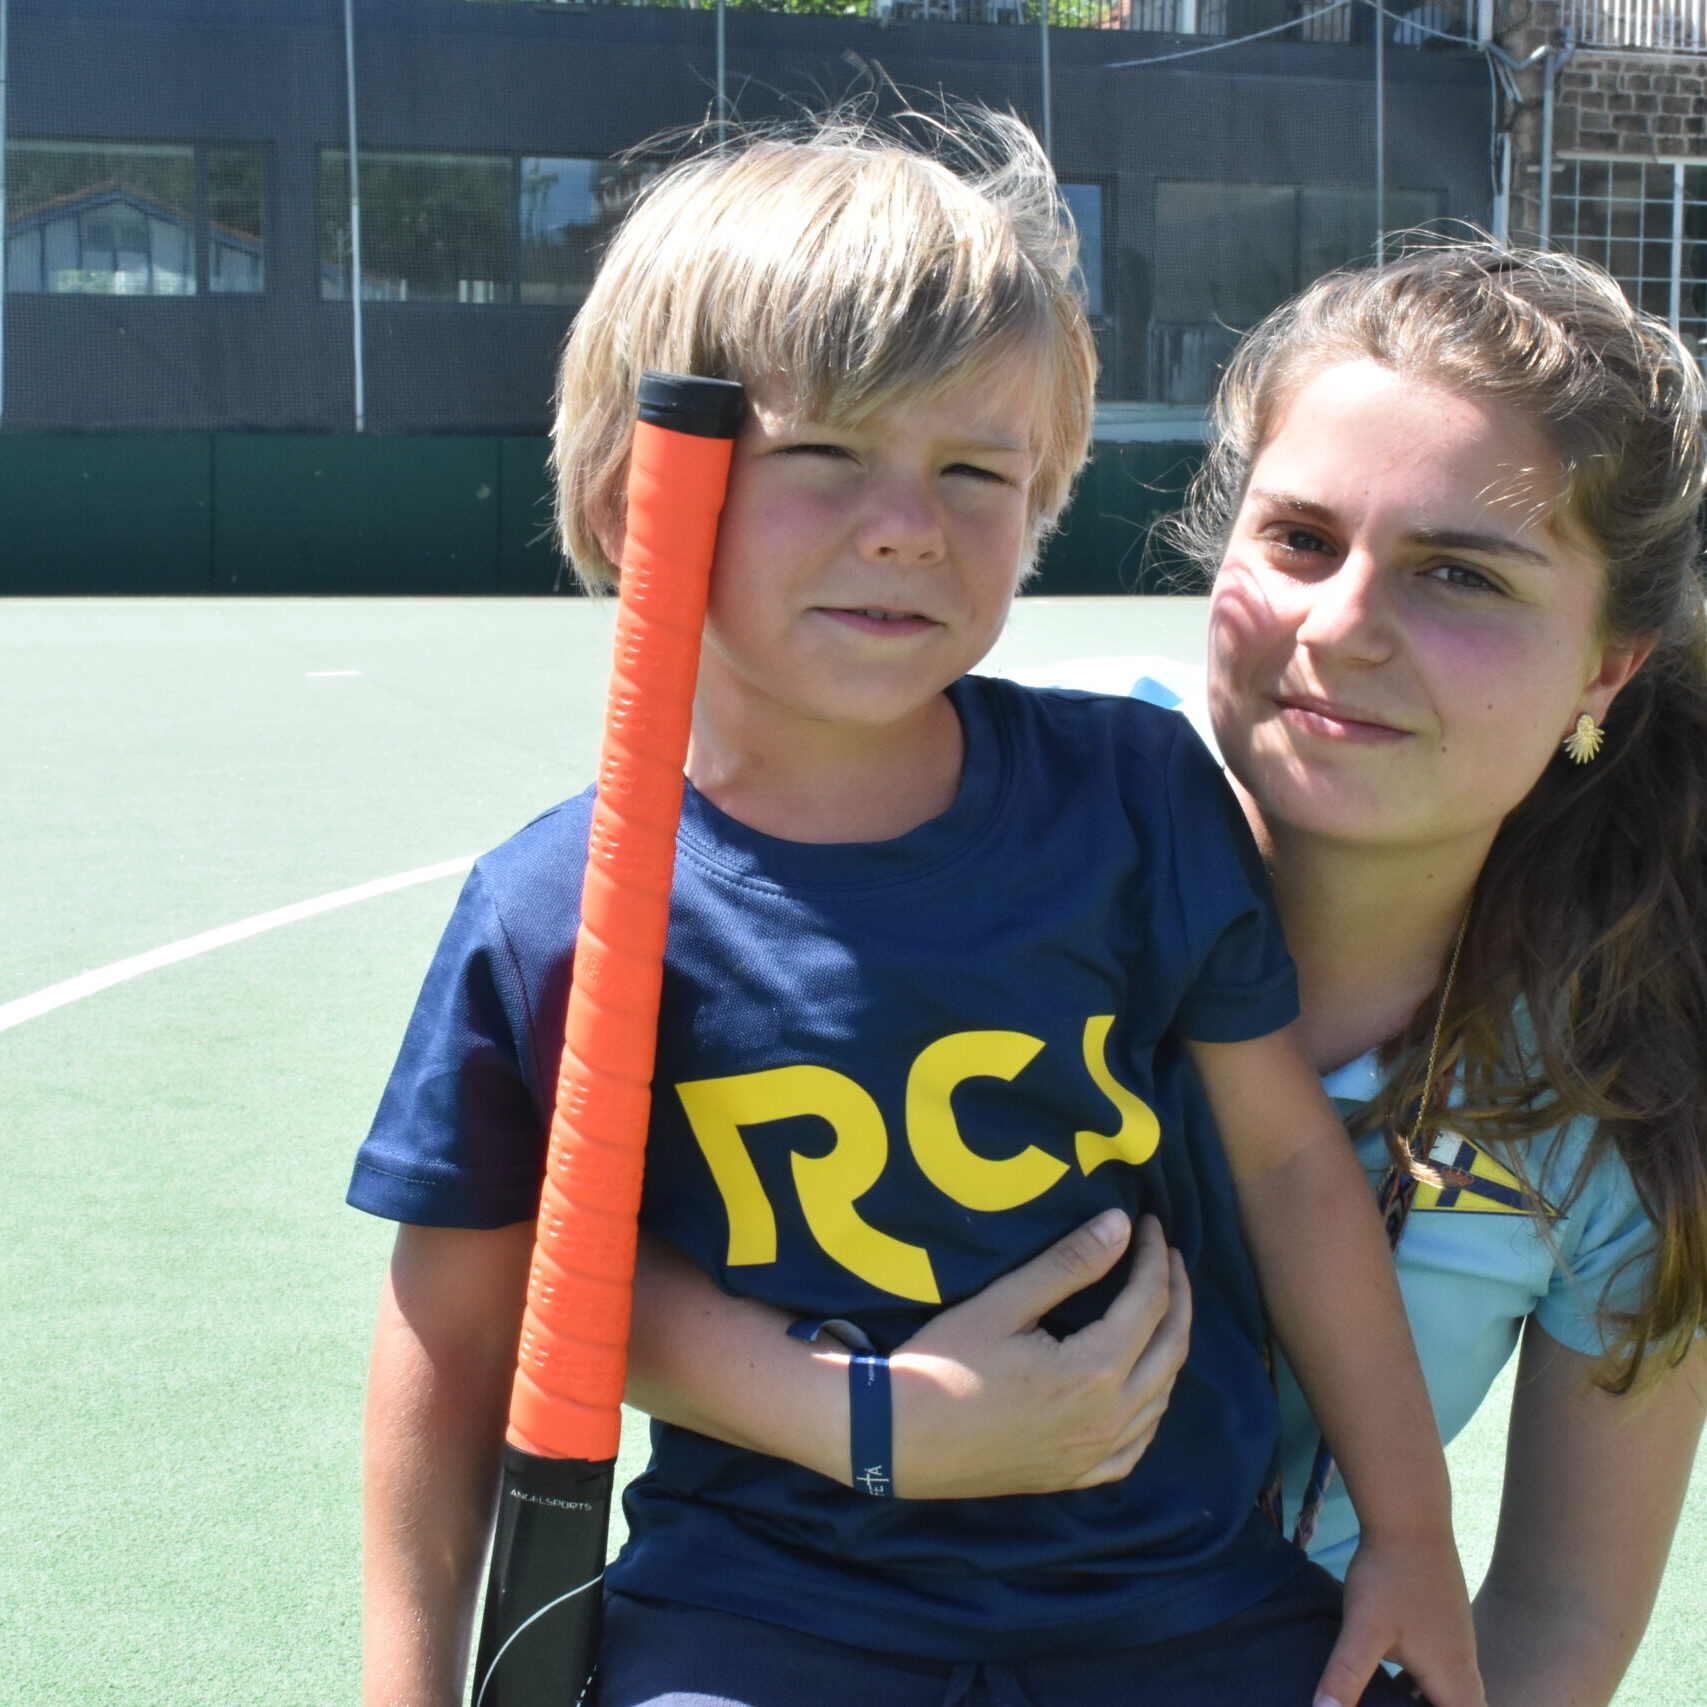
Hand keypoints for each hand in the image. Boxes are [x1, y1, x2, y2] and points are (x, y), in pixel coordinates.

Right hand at [887, 1211, 1190, 1498]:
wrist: (898, 1439)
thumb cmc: (944, 1363)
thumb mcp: (1003, 1302)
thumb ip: (1068, 1264)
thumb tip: (1122, 1225)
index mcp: (1094, 1372)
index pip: (1148, 1303)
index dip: (1154, 1258)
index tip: (1151, 1224)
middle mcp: (1108, 1419)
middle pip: (1170, 1349)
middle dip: (1176, 1295)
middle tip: (1168, 1256)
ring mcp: (1095, 1455)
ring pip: (1162, 1397)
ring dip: (1169, 1346)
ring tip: (1160, 1305)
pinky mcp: (1076, 1477)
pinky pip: (1137, 1443)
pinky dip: (1153, 1405)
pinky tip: (1144, 1387)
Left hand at [1315, 1530, 1484, 1706]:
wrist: (1409, 1518)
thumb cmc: (1389, 1577)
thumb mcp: (1362, 1630)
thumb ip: (1345, 1677)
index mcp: (1454, 1679)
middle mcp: (1465, 1665)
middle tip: (1396, 1703)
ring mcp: (1459, 1640)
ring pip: (1455, 1689)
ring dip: (1432, 1700)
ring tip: (1393, 1698)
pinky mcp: (1447, 1620)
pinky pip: (1446, 1666)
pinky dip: (1427, 1680)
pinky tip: (1396, 1673)